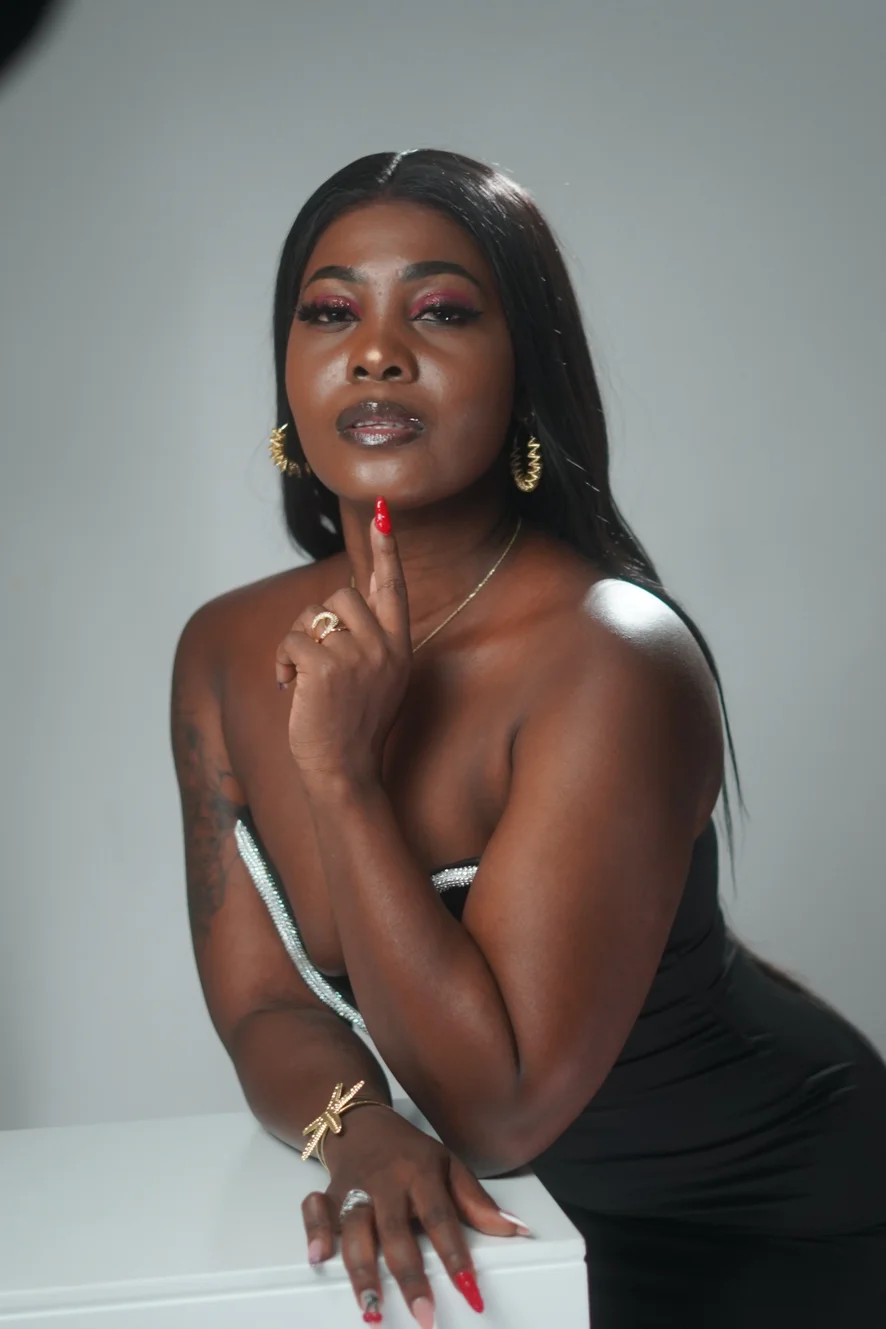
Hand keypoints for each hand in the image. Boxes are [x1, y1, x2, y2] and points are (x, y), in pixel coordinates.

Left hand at [275, 497, 411, 784]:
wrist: (344, 771)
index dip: (386, 549)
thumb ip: (370, 639)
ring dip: (295, 643)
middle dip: (316, 622)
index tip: (382, 514)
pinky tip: (289, 686)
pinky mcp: (326, 667)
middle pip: (339, 596)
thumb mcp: (377, 679)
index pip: (392, 587)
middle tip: (312, 660)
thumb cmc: (354, 726)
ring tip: (300, 678)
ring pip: (311, 617)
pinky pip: (291, 640)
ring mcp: (358, 656)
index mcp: (399, 646)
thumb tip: (348, 595)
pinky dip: (281, 661)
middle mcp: (384, 646)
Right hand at [302, 1105, 530, 1325]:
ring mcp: (356, 1187)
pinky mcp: (329, 1193)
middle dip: (410, 1276)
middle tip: (423, 1316)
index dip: (456, 1255)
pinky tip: (318, 1258)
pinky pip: (314, 1209)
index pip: (442, 1218)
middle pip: (397, 1231)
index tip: (469, 1291)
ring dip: (362, 1269)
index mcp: (422, 1174)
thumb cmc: (410, 1152)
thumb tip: (516, 1231)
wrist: (363, 1121)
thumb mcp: (449, 1166)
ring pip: (356, 1228)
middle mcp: (388, 1182)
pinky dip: (313, 1231)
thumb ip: (478, 1202)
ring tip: (371, 1308)